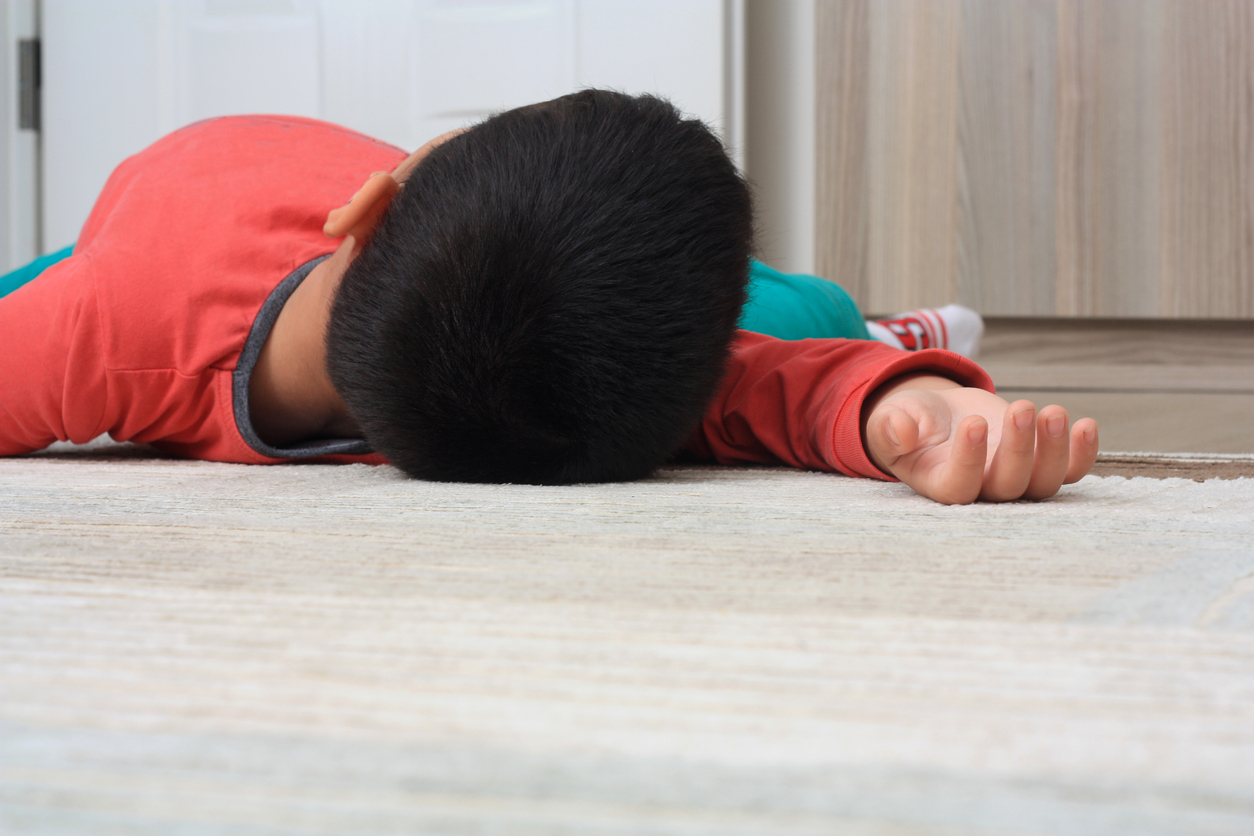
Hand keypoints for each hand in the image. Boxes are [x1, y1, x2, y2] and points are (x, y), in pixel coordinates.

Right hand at [862, 374, 1098, 503]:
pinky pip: (1070, 471)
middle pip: (1008, 486)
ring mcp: (1015, 478)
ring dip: (1054, 450)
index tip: (972, 424)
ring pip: (1044, 482)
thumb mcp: (888, 420)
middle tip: (1020, 407)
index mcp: (940, 484)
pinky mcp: (1039, 462)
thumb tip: (901, 431)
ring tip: (1053, 412)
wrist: (940, 416)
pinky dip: (1082, 454)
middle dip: (1019, 449)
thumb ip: (889, 428)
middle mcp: (982, 490)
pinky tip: (1085, 425)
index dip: (970, 462)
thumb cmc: (910, 422)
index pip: (960, 488)